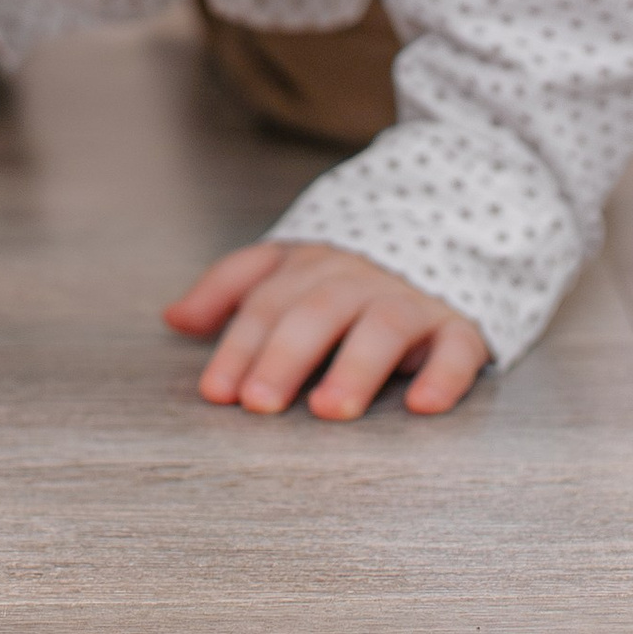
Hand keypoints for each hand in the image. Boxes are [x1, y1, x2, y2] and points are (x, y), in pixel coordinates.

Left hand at [163, 239, 489, 420]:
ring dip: (355, 367)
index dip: (240, 346)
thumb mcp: (287, 268)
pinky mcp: (459, 325)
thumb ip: (230, 290)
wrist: (446, 224)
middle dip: (285, 356)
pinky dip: (444, 375)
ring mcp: (411, 300)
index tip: (217, 391)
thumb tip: (173, 319)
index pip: (268, 304)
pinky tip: (423, 405)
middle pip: (317, 311)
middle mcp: (359, 281)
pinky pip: (457, 347)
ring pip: (383, 326)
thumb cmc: (350, 270)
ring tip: (330, 409)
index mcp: (312, 269)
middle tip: (260, 403)